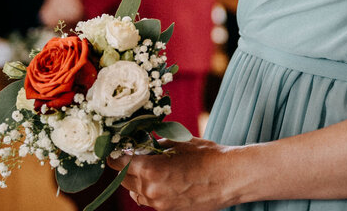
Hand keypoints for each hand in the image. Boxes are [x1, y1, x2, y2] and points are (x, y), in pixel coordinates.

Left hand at [111, 137, 239, 210]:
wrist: (230, 178)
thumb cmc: (208, 156)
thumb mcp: (179, 143)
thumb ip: (157, 145)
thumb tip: (144, 145)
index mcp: (150, 169)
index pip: (118, 163)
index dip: (115, 155)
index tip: (116, 149)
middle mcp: (150, 189)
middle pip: (124, 179)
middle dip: (126, 167)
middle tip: (133, 154)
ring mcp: (159, 203)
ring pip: (135, 192)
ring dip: (136, 180)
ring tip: (148, 168)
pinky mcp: (168, 210)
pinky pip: (149, 201)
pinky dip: (148, 190)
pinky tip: (160, 179)